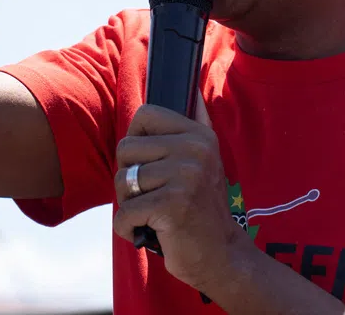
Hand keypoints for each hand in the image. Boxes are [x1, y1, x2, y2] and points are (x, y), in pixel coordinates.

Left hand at [113, 101, 252, 293]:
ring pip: (122, 181)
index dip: (136, 141)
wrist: (222, 257)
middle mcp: (194, 150)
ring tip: (153, 215)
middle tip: (152, 198)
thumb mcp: (205, 161)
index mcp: (199, 135)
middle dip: (128, 179)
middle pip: (125, 149)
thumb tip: (193, 87)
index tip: (150, 164)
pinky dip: (128, 229)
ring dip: (129, 206)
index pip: (144, 115)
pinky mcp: (172, 205)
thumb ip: (198, 123)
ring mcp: (185, 176)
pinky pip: (125, 213)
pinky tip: (150, 233)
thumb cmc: (201, 210)